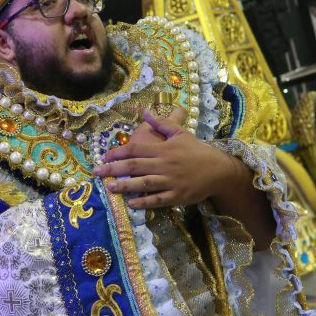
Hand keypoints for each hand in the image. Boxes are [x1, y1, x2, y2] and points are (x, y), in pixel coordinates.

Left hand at [92, 109, 235, 208]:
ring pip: (144, 184)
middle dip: (113, 169)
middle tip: (97, 172)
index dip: (118, 152)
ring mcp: (171, 181)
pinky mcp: (177, 196)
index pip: (135, 149)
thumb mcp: (180, 133)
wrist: (218, 169)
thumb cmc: (197, 151)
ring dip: (125, 186)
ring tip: (110, 187)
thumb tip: (145, 112)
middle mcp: (164, 164)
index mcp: (163, 149)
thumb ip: (161, 123)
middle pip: (135, 167)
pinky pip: (158, 200)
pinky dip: (144, 202)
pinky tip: (131, 203)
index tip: (104, 157)